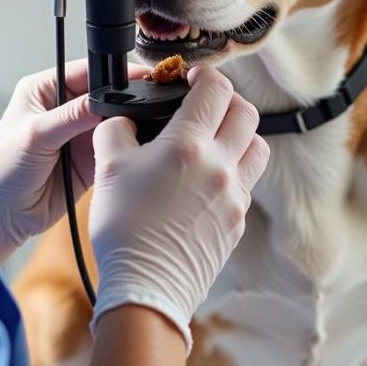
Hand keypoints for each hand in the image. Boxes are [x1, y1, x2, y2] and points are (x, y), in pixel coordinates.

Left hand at [0, 60, 147, 261]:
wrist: (0, 216)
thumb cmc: (0, 169)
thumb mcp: (35, 135)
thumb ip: (71, 116)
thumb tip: (106, 101)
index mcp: (45, 89)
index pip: (87, 71)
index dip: (113, 73)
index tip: (139, 76)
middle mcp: (64, 108)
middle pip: (104, 95)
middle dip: (123, 100)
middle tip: (144, 103)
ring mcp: (78, 134)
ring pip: (113, 121)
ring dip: (124, 125)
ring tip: (137, 129)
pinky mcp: (90, 158)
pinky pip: (114, 147)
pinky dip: (124, 148)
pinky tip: (132, 149)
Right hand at [88, 66, 269, 352]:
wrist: (146, 290)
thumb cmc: (124, 230)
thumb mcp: (108, 168)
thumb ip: (117, 130)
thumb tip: (124, 118)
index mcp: (189, 146)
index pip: (216, 89)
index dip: (205, 75)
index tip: (192, 79)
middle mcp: (221, 166)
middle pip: (247, 112)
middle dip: (227, 101)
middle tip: (205, 105)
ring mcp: (235, 196)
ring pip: (258, 147)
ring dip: (241, 135)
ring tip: (215, 141)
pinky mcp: (238, 221)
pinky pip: (248, 183)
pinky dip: (235, 171)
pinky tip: (208, 180)